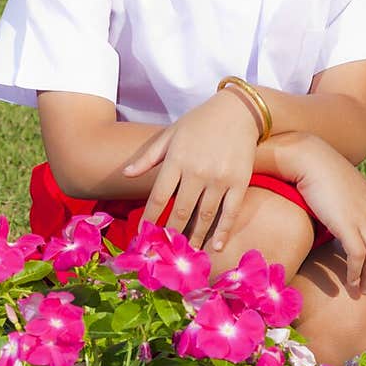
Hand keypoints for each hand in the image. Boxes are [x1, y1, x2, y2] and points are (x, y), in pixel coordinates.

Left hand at [122, 92, 260, 249]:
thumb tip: (126, 174)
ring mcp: (220, 178)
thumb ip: (148, 156)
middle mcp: (197, 171)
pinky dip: (222, 231)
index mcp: (177, 160)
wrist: (238, 110)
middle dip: (171, 235)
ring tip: (187, 255)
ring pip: (204, 216)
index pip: (159, 197)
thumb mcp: (170, 134)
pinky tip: (215, 246)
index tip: (143, 237)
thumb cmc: (199, 122)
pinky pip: (230, 212)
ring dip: (195, 238)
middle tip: (164, 254)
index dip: (149, 220)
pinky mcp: (240, 182)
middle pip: (180, 212)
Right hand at [291, 136, 365, 290]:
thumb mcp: (341, 187)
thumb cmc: (318, 169)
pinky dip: (356, 272)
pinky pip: (358, 256)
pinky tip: (350, 282)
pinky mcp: (347, 224)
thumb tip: (339, 213)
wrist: (310, 157)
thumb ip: (347, 202)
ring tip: (360, 291)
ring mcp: (362, 218)